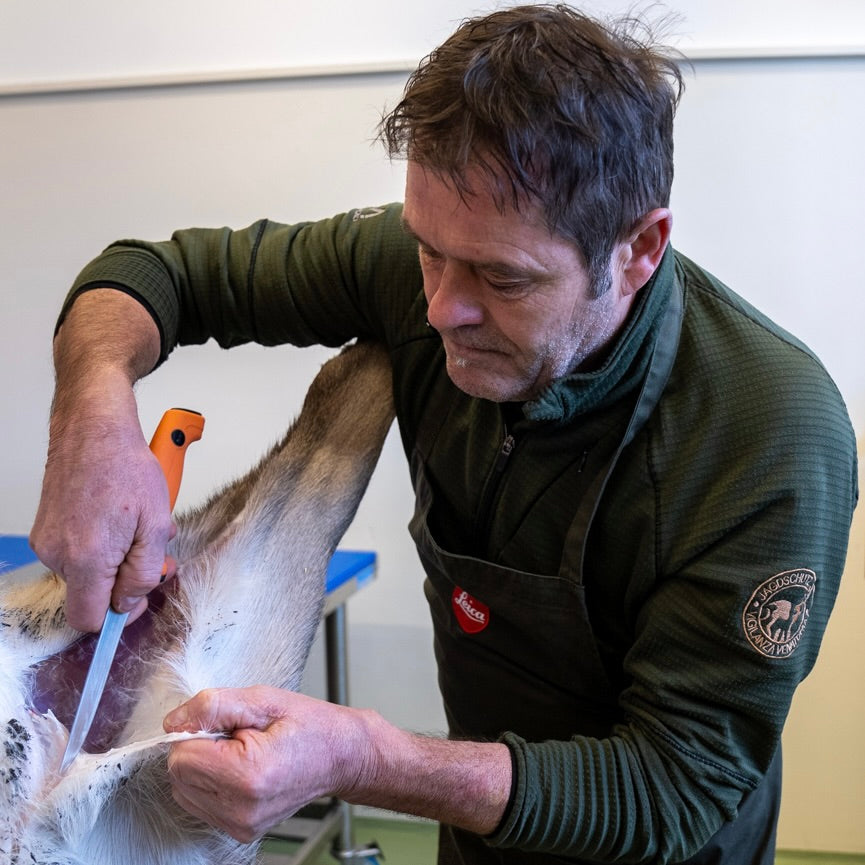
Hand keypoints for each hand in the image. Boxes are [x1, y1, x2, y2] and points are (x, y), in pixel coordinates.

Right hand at [30, 388, 176, 630]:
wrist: (94, 430)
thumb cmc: (127, 469)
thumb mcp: (155, 526)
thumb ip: (144, 574)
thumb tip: (128, 604)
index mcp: (86, 559)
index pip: (89, 619)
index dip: (118, 617)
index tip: (138, 601)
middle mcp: (57, 555)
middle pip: (90, 594)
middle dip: (125, 580)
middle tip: (154, 553)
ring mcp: (46, 541)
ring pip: (86, 573)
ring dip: (117, 559)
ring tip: (139, 526)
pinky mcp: (45, 529)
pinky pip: (77, 553)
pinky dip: (101, 544)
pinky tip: (121, 518)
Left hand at [164, 686, 511, 840]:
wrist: (342, 756)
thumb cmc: (310, 725)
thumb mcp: (264, 700)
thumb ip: (213, 706)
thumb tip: (173, 721)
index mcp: (248, 775)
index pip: (181, 756)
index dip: (198, 731)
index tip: (228, 724)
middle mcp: (241, 809)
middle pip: (179, 775)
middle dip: (201, 749)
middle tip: (240, 736)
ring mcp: (241, 825)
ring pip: (185, 791)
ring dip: (205, 766)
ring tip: (243, 751)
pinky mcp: (240, 831)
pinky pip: (199, 803)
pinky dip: (212, 782)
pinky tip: (242, 769)